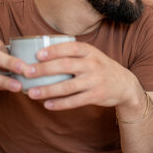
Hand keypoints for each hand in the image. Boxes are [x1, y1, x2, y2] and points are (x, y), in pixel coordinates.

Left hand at [24, 41, 143, 111]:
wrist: (125, 84)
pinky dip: (60, 104)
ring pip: (68, 86)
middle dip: (44, 69)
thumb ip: (73, 54)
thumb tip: (41, 54)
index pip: (70, 48)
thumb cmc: (100, 68)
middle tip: (27, 72)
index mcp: (90, 51)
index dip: (54, 50)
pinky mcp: (96, 96)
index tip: (37, 55)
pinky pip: (75, 101)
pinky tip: (47, 104)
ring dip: (48, 90)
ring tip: (31, 92)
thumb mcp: (92, 55)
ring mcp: (95, 81)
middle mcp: (93, 64)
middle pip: (65, 66)